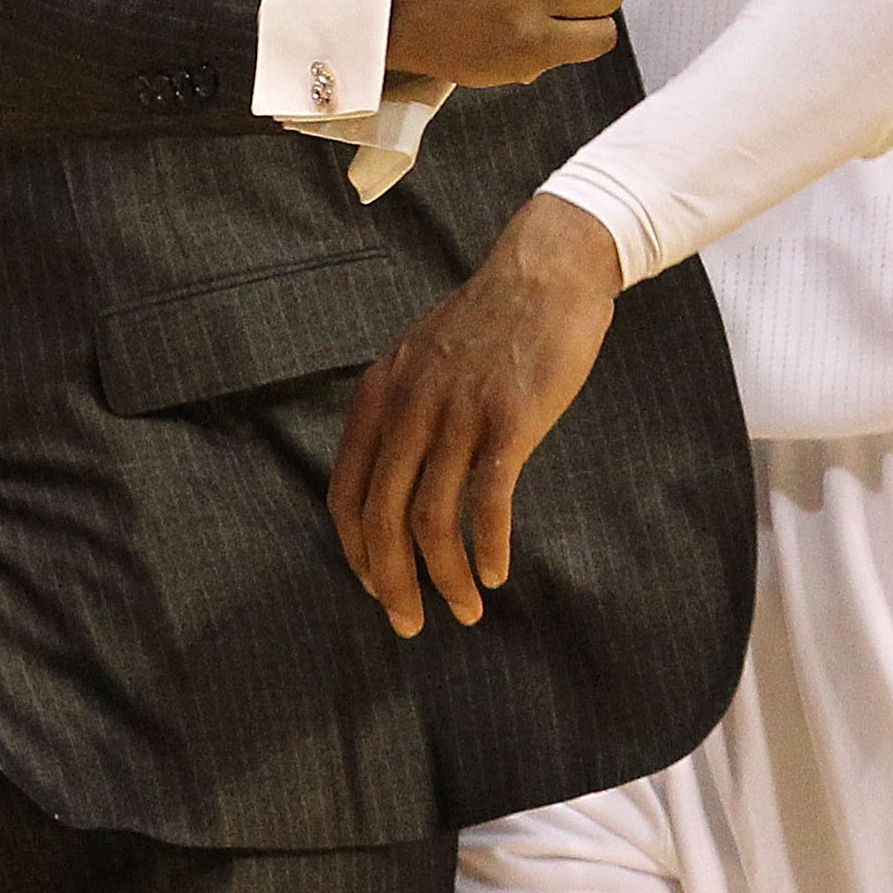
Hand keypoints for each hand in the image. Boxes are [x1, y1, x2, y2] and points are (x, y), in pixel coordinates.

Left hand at [328, 197, 622, 635]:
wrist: (547, 269)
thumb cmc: (489, 321)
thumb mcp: (420, 357)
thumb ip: (400, 411)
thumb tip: (389, 481)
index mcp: (380, 393)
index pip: (345, 493)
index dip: (355, 551)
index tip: (375, 585)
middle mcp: (408, 405)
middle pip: (382, 518)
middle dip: (391, 583)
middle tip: (409, 623)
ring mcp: (458, 411)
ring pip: (431, 520)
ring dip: (444, 577)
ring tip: (463, 608)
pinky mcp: (509, 417)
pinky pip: (487, 500)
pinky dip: (488, 547)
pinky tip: (496, 573)